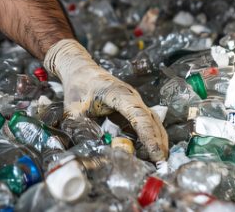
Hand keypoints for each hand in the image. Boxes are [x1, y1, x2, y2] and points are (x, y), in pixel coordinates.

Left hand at [45, 38, 168, 160]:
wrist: (79, 69)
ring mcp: (134, 101)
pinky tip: (147, 152)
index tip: (155, 154)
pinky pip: (145, 122)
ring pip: (152, 121)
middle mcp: (131, 97)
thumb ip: (81, 132)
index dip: (148, 136)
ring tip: (158, 161)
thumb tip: (93, 152)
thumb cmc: (77, 87)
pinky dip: (149, 136)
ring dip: (156, 139)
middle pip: (151, 120)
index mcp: (118, 94)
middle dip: (158, 142)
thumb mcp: (73, 112)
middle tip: (161, 165)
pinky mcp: (132, 106)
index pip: (139, 116)